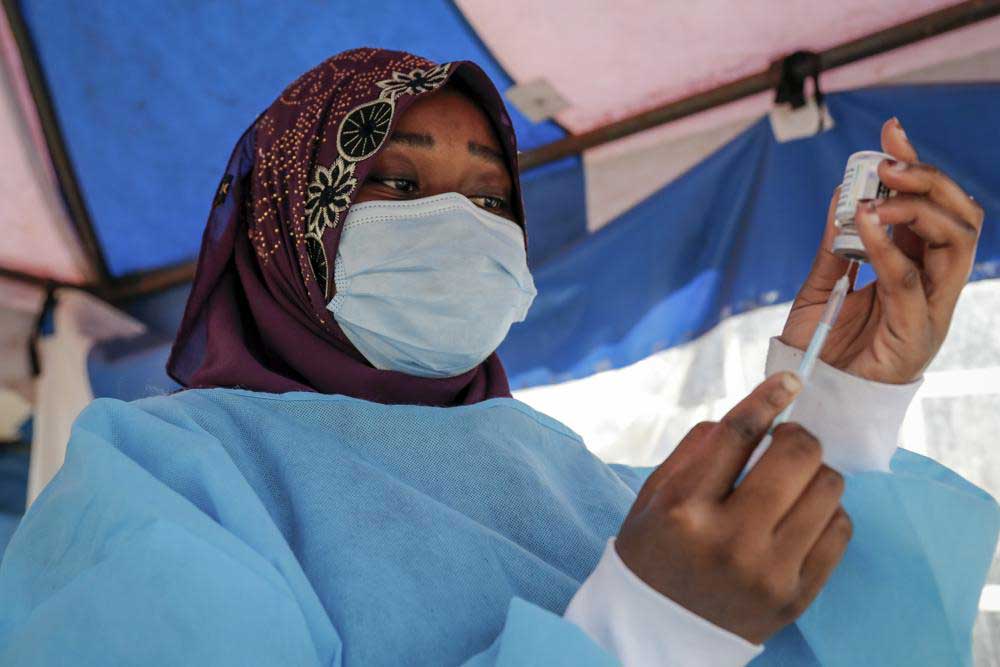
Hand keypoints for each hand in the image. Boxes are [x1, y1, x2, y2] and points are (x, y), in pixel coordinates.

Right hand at [616, 373, 851, 644]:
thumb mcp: (654, 495)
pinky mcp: (797, 597)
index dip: (768, 398)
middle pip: (796, 456)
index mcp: (684, 509)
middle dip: (795, 438)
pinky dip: (826, 512)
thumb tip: (757, 411)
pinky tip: (800, 517)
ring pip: (829, 489)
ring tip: (791, 485)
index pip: (738, 435)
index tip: (790, 379)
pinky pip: (840, 529)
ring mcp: (768, 573)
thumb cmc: (655, 551)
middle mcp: (729, 541)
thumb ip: (698, 449)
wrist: (658, 632)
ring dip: (814, 474)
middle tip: (785, 443)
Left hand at [780, 118, 984, 383]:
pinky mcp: (916, 334)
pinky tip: (865, 223)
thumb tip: (843, 195)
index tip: (891, 130)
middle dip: (929, 180)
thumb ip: (835, 245)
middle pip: (960, 217)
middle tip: (889, 162)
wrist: (810, 398)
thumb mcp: (821, 286)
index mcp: (913, 268)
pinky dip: (889, 247)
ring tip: (878, 198)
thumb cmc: (820, 347)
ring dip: (919, 208)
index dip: (917, 168)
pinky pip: (911, 282)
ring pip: (956, 242)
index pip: (930, 208)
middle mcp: (931, 284)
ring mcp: (931, 309)